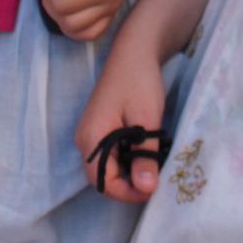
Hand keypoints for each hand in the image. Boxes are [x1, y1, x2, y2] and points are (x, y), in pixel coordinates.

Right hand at [74, 31, 166, 202]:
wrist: (135, 51)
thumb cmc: (139, 81)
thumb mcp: (147, 120)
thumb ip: (145, 155)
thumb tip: (146, 189)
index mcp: (91, 138)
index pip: (103, 182)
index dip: (128, 191)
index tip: (154, 187)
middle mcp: (85, 139)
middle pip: (103, 177)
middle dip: (130, 183)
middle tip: (157, 176)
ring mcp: (92, 133)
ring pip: (109, 167)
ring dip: (131, 171)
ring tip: (154, 162)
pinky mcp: (101, 129)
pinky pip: (112, 154)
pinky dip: (130, 159)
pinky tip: (147, 150)